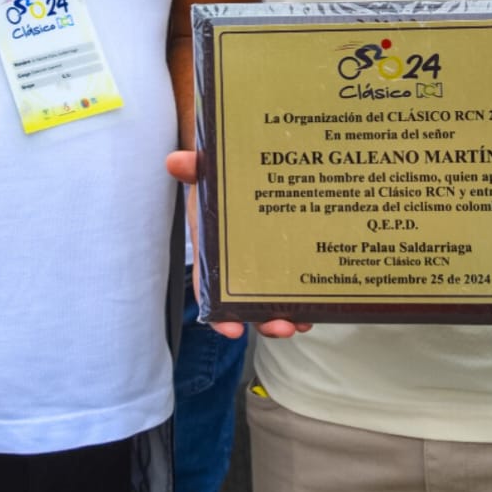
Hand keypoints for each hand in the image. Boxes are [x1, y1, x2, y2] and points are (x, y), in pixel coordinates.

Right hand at [167, 150, 311, 339]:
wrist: (247, 161)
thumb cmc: (223, 175)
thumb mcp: (209, 172)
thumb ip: (195, 168)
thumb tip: (174, 162)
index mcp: (213, 248)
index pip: (210, 288)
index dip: (218, 314)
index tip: (232, 330)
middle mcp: (236, 262)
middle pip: (246, 302)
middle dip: (262, 321)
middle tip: (282, 327)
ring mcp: (262, 261)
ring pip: (271, 298)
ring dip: (285, 316)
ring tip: (303, 323)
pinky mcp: (285, 254)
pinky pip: (293, 283)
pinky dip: (303, 297)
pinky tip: (317, 306)